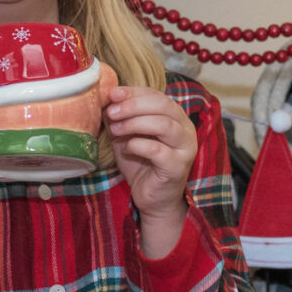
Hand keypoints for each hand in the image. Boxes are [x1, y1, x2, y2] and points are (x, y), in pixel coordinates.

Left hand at [105, 80, 194, 256]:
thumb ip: (121, 117)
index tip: (112, 94)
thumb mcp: (127, 136)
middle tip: (112, 112)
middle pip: (162, 105)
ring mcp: (185, 148)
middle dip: (133, 105)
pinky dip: (138, 145)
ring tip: (115, 130)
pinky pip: (158, 150)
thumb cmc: (142, 164)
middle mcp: (185, 129)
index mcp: (175, 117)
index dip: (133, 92)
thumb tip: (106, 98)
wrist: (153, 199)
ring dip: (135, 123)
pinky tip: (127, 149)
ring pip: (163, 125)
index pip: (156, 95)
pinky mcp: (178, 167)